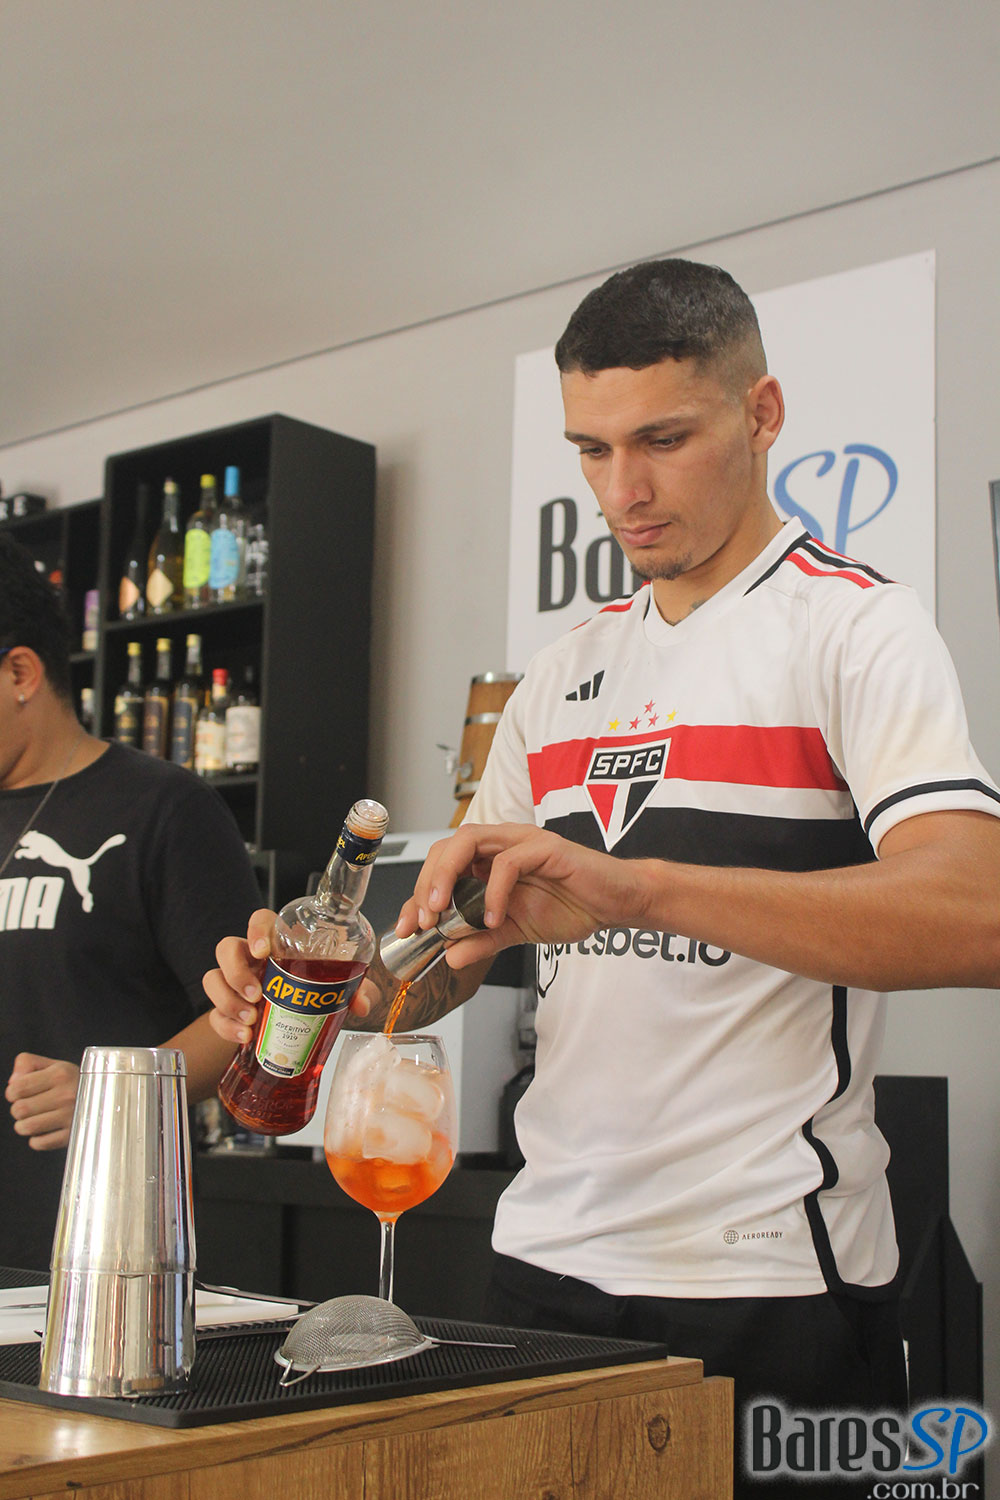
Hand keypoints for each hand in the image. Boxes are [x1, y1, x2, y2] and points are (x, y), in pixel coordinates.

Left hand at [5, 1054, 80, 1149]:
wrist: (108, 1097)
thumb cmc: (73, 1081)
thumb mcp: (54, 1065)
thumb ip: (27, 1063)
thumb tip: (12, 1082)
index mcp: (60, 1074)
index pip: (17, 1088)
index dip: (12, 1092)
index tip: (20, 1093)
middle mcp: (66, 1095)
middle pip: (19, 1110)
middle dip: (18, 1110)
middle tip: (28, 1107)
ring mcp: (70, 1117)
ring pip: (27, 1127)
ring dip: (24, 1126)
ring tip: (33, 1119)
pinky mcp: (72, 1135)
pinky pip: (39, 1143)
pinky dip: (37, 1140)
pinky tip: (46, 1130)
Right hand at [202, 907, 380, 1042]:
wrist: (301, 1029)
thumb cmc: (318, 995)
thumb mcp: (342, 990)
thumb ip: (357, 992)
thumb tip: (361, 1003)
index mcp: (278, 945)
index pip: (260, 921)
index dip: (256, 930)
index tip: (262, 950)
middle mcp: (252, 960)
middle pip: (227, 948)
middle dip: (235, 971)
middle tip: (256, 994)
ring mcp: (236, 984)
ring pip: (213, 978)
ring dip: (227, 999)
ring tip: (250, 1019)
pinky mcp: (228, 1010)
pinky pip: (214, 1014)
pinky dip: (226, 1025)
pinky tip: (244, 1036)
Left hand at [397, 822, 654, 967]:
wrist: (614, 903)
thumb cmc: (570, 906)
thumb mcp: (515, 931)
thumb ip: (482, 940)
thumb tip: (450, 957)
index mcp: (488, 859)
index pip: (441, 867)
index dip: (418, 896)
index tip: (406, 928)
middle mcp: (501, 842)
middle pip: (446, 847)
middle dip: (425, 883)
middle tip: (421, 920)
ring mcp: (522, 841)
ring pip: (468, 841)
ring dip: (447, 876)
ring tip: (441, 911)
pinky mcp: (545, 847)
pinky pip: (509, 863)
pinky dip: (493, 891)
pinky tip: (494, 919)